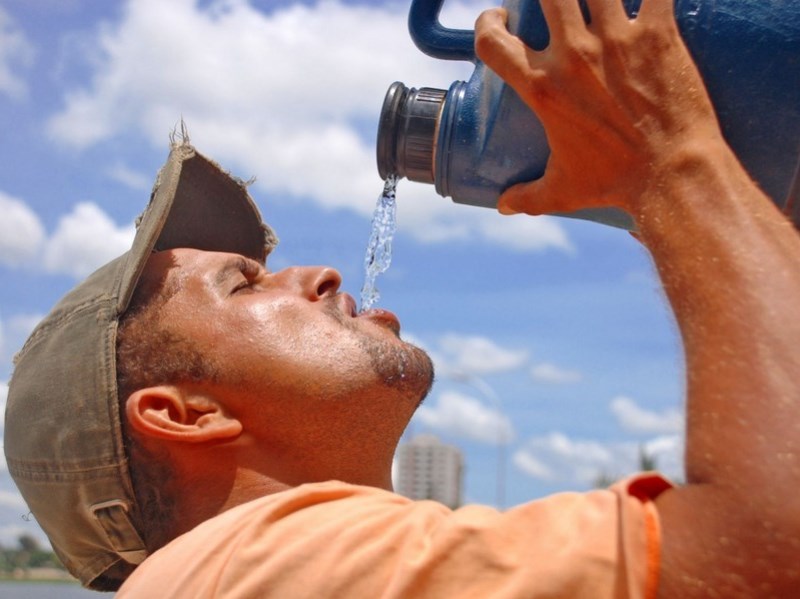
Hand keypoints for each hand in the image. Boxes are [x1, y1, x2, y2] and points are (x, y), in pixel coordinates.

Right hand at [475, 0, 722, 216]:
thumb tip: (503, 206)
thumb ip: (527, 197)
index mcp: (542, 88)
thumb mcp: (561, 191)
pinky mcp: (658, 33)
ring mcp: (617, 39)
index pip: (492, 41)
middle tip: (559, 0)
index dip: (487, 22)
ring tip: (599, 1)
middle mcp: (573, 55)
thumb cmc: (616, 183)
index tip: (503, 18)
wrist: (671, 175)